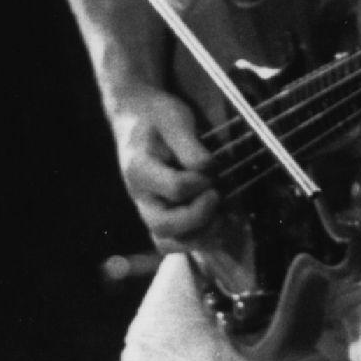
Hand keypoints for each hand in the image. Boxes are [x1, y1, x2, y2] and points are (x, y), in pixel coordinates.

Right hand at [118, 90, 221, 249]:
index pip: (174, 188)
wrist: (137, 118)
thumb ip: (190, 146)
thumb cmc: (156, 117)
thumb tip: (209, 170)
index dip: (201, 183)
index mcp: (138, 168)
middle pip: (164, 226)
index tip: (213, 168)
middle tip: (218, 196)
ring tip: (224, 217)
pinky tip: (220, 222)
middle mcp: (140, 196)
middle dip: (199, 217)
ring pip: (168, 242)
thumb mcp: (174, 119)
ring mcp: (148, 209)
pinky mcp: (161, 216)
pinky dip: (199, 240)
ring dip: (201, 236)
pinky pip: (175, 243)